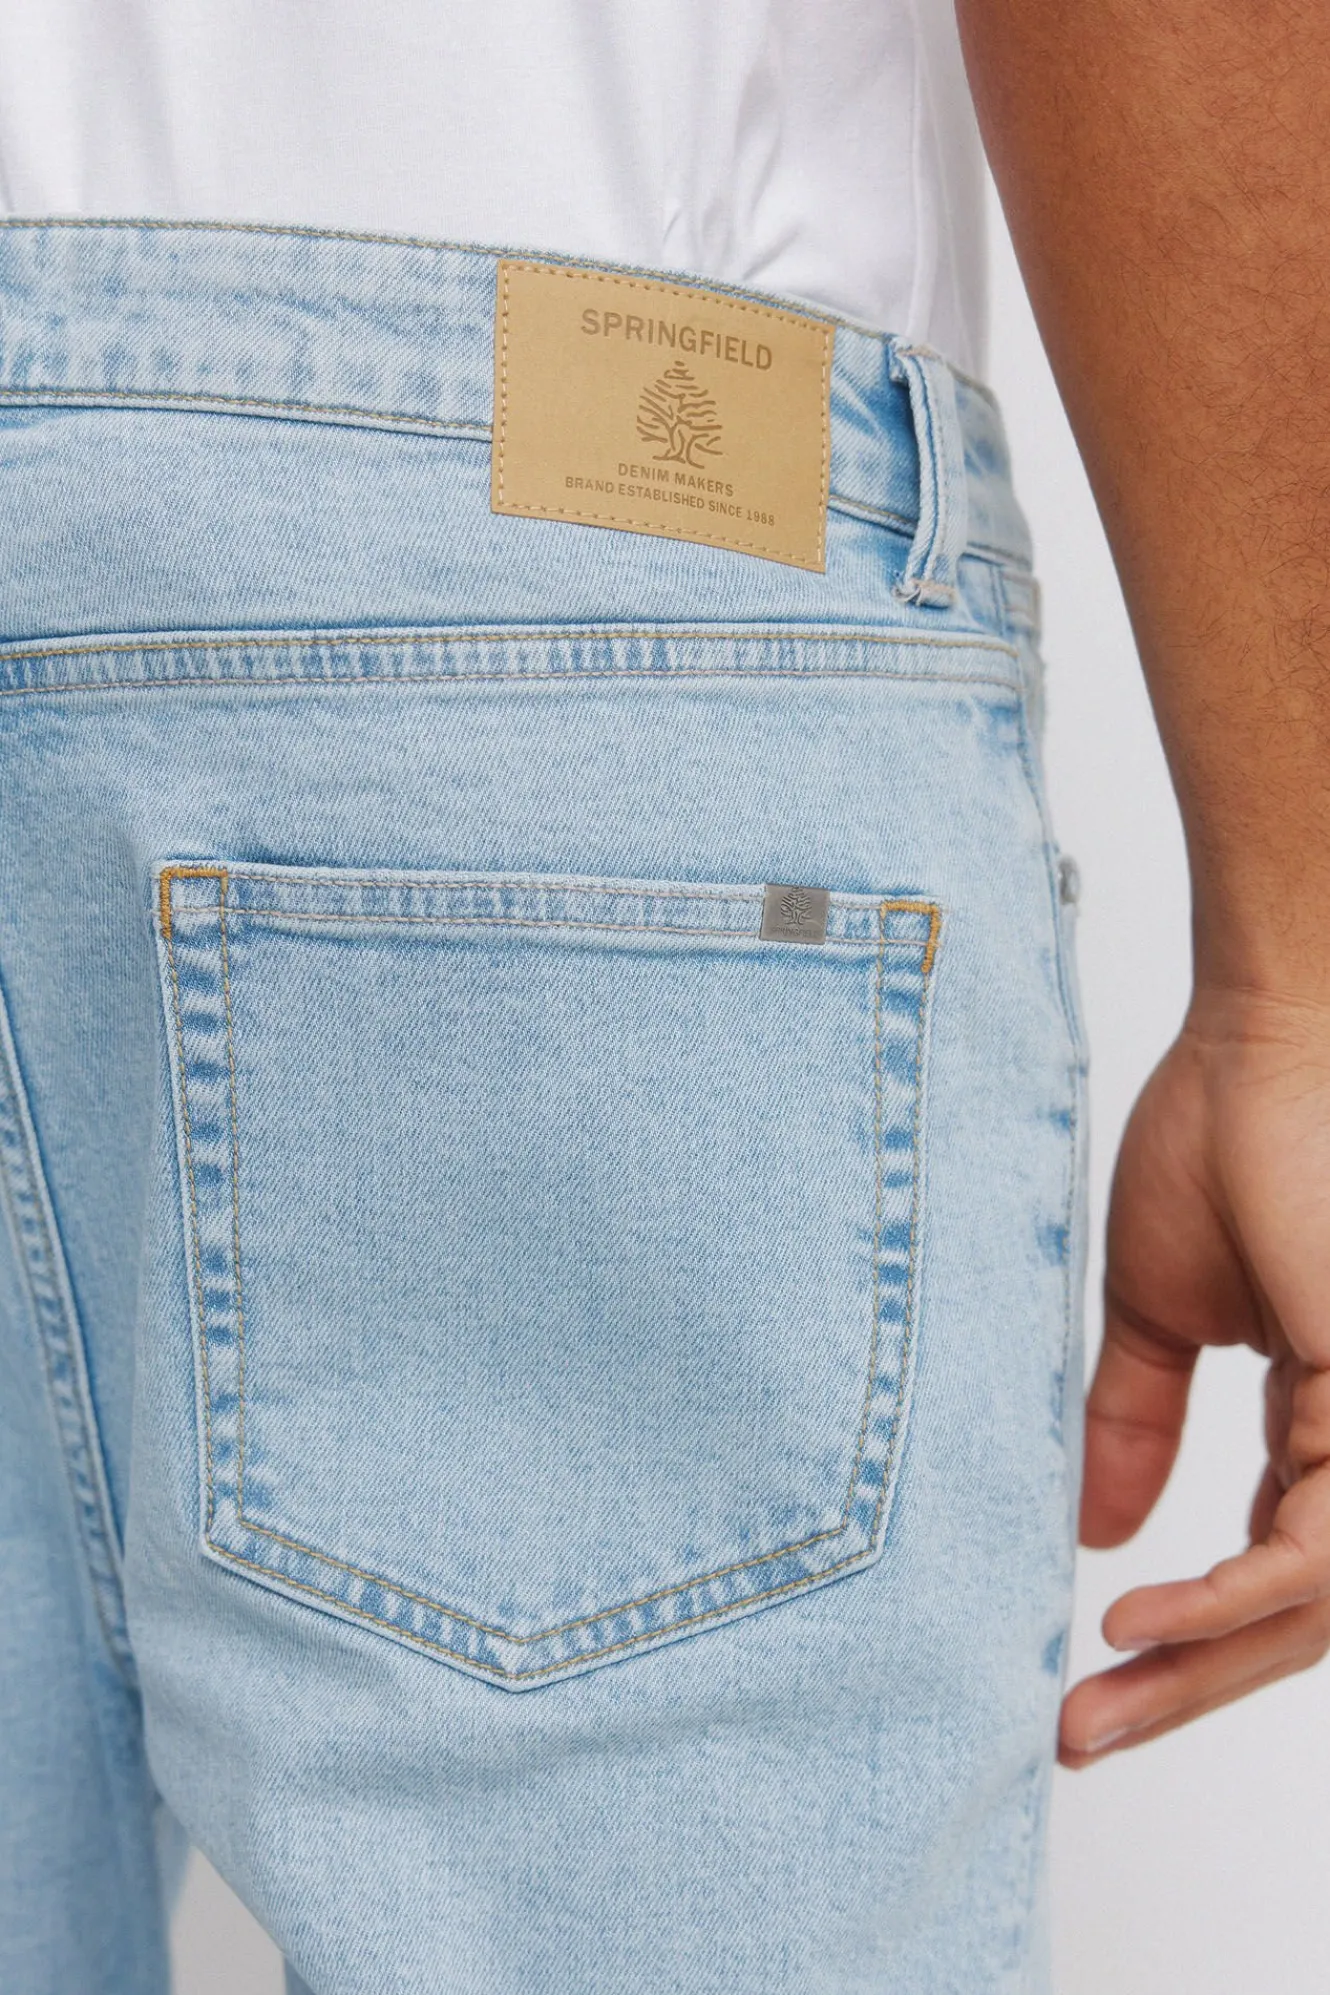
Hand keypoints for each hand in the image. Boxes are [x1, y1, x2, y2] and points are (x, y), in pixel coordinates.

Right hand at [1060, 988, 1329, 1766]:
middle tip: (1086, 1733)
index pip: (1271, 1568)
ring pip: (1316, 1604)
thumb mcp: (1158, 1312)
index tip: (1089, 1681)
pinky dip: (1225, 1597)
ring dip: (1201, 1664)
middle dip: (1189, 1684)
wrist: (1268, 1038)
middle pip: (1300, 1615)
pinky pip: (1318, 1554)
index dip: (1185, 1637)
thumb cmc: (1226, 1136)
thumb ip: (1137, 1425)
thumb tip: (1094, 1529)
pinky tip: (1139, 1621)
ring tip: (1097, 1702)